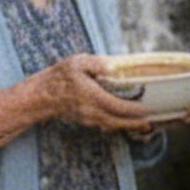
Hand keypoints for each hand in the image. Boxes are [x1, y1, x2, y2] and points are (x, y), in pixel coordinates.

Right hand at [42, 55, 158, 134]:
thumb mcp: (77, 63)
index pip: (116, 106)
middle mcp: (90, 111)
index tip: (146, 109)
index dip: (132, 110)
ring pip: (111, 126)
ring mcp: (88, 118)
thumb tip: (113, 66)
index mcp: (91, 95)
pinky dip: (117, 125)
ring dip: (127, 126)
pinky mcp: (85, 121)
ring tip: (142, 125)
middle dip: (134, 124)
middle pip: (117, 122)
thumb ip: (96, 64)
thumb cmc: (59, 77)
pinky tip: (125, 122)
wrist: (40, 96)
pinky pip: (105, 125)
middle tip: (149, 124)